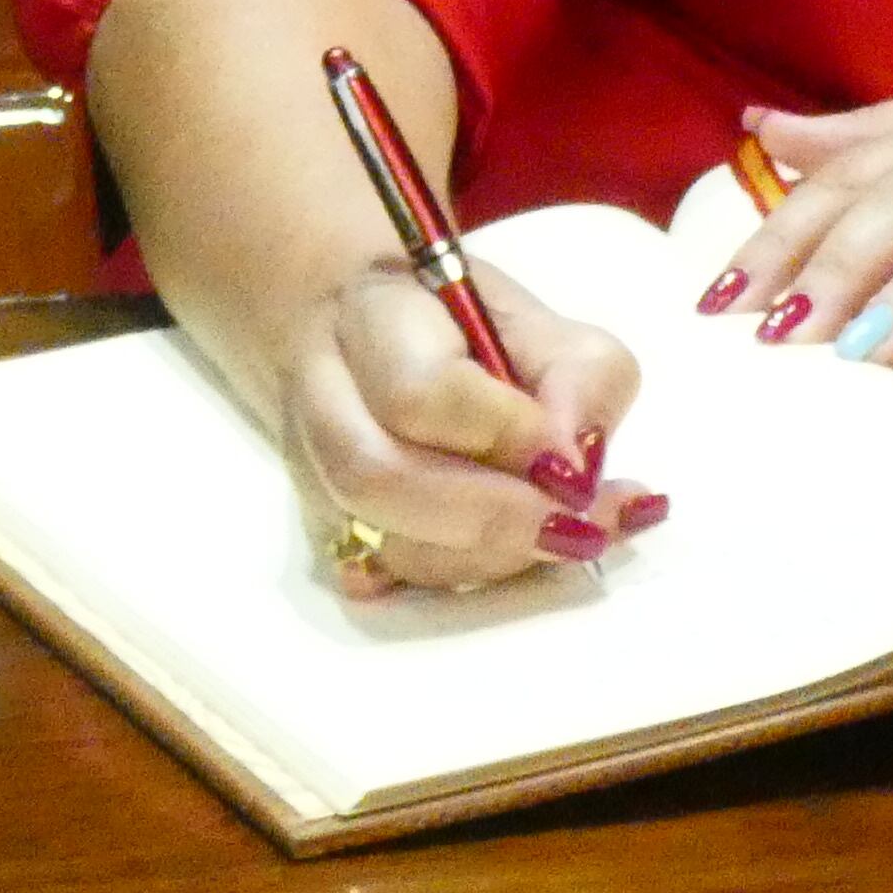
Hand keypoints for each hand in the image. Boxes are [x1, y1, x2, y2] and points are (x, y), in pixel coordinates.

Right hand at [279, 259, 656, 596]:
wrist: (362, 330)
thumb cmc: (457, 319)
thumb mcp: (540, 319)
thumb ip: (577, 377)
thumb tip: (579, 467)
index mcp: (372, 315)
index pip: (416, 391)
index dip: (504, 435)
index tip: (575, 463)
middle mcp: (323, 397)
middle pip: (376, 479)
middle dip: (493, 517)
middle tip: (578, 526)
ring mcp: (313, 473)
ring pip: (383, 542)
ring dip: (492, 556)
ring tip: (575, 537)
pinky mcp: (329, 531)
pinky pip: (394, 578)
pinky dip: (472, 576)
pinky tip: (534, 555)